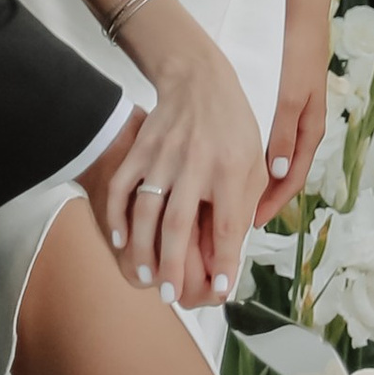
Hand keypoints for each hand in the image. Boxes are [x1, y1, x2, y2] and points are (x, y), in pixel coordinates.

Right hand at [96, 1, 268, 308]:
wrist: (199, 80)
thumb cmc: (233, 127)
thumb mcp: (254, 162)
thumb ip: (246, 205)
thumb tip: (232, 250)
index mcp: (231, 168)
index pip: (227, 222)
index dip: (224, 258)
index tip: (221, 288)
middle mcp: (195, 163)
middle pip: (179, 222)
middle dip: (173, 263)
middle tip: (171, 294)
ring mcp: (163, 156)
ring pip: (147, 211)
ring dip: (144, 249)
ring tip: (145, 278)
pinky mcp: (141, 150)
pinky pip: (122, 189)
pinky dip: (118, 218)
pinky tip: (121, 243)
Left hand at [255, 17, 330, 221]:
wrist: (304, 21)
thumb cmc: (299, 56)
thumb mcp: (290, 97)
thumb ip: (284, 134)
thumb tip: (279, 174)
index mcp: (310, 131)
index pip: (293, 180)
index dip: (274, 203)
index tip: (252, 223)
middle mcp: (304, 130)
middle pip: (285, 176)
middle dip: (265, 200)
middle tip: (240, 220)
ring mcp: (295, 120)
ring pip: (277, 162)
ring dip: (260, 183)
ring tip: (235, 200)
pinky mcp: (285, 108)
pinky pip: (271, 144)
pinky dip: (256, 160)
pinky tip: (236, 163)